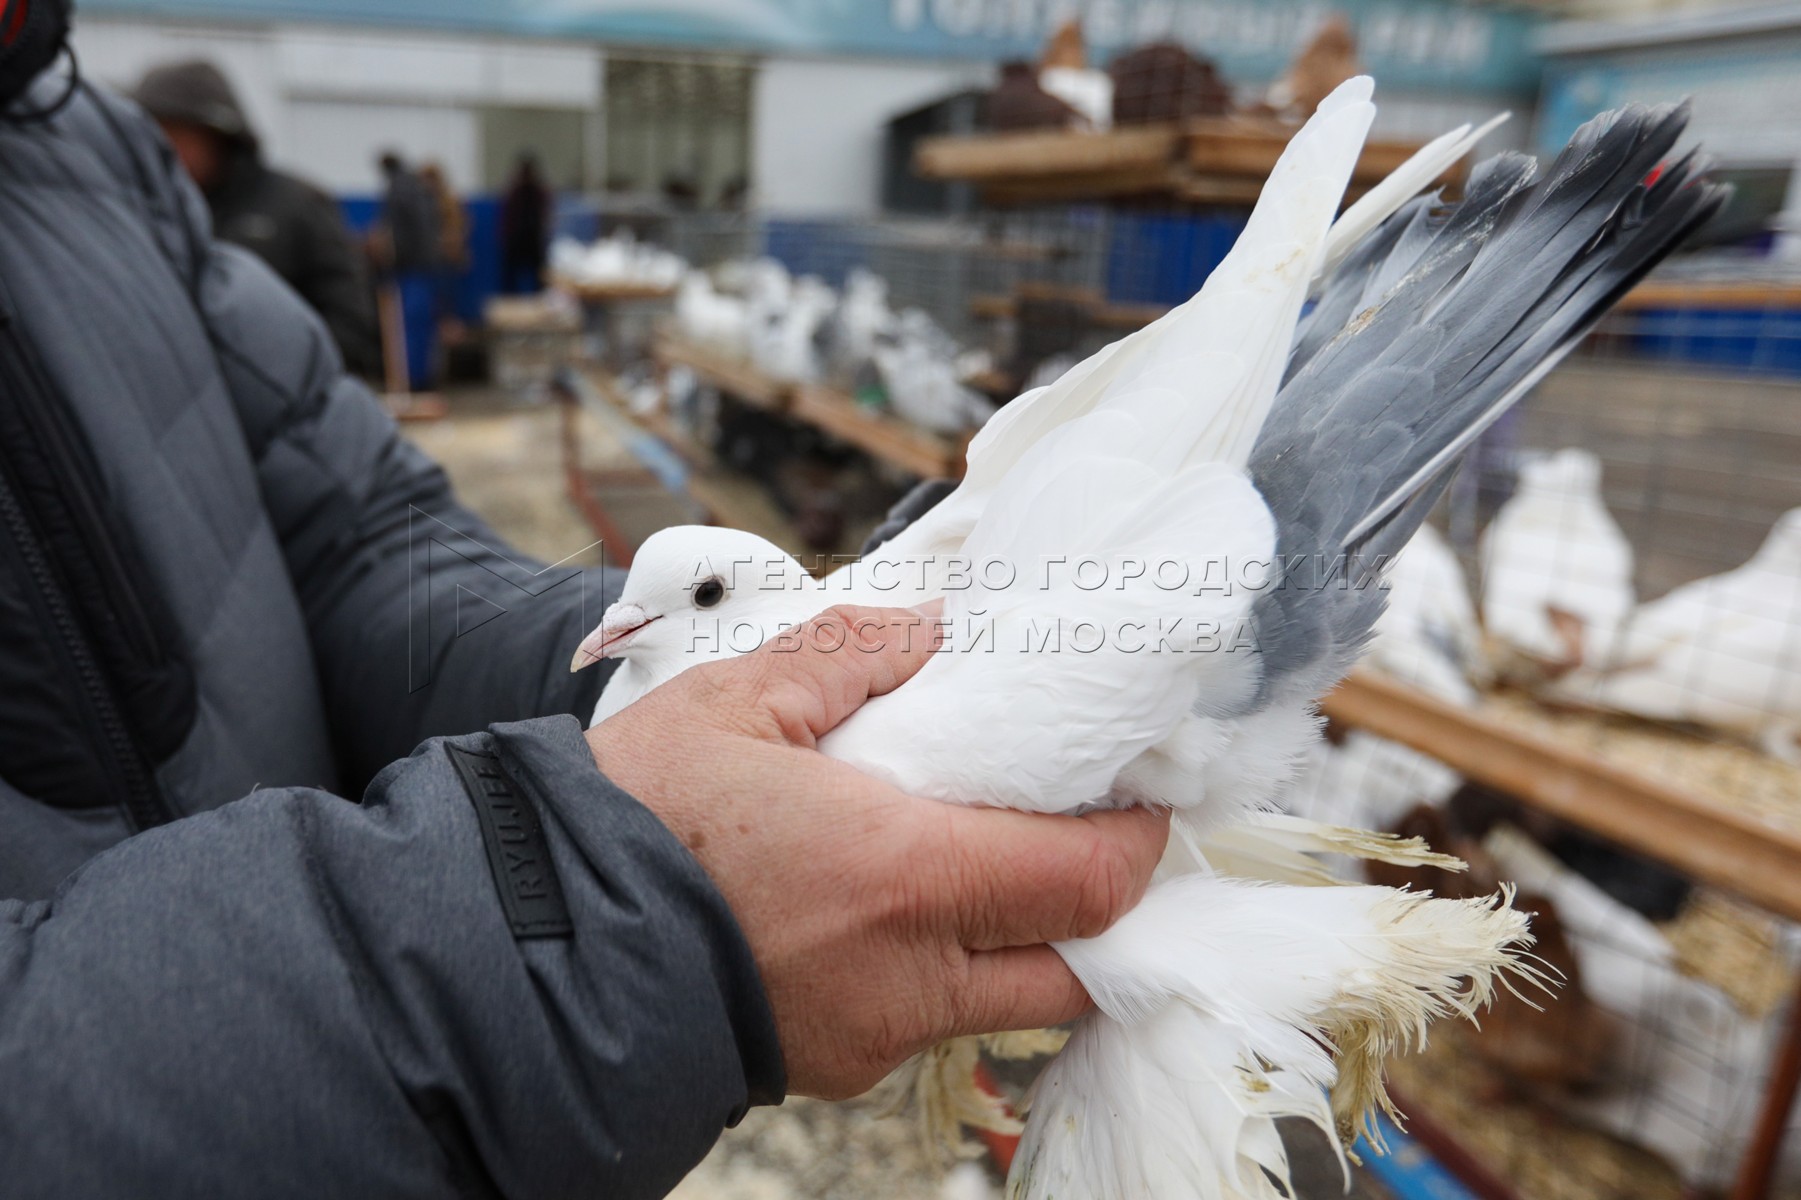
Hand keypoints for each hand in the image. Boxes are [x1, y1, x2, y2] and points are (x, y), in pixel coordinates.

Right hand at [587, 605, 1169, 1099]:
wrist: (533, 950)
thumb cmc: (632, 821)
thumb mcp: (738, 699)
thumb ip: (855, 651)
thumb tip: (937, 629)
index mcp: (906, 877)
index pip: (1090, 879)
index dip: (1136, 838)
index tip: (1137, 797)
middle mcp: (912, 976)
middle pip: (1075, 964)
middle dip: (1101, 903)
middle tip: (1078, 834)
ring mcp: (875, 1033)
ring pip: (1003, 1001)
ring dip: (1018, 938)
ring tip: (976, 861)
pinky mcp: (834, 1065)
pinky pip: (926, 1019)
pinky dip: (938, 965)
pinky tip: (885, 909)